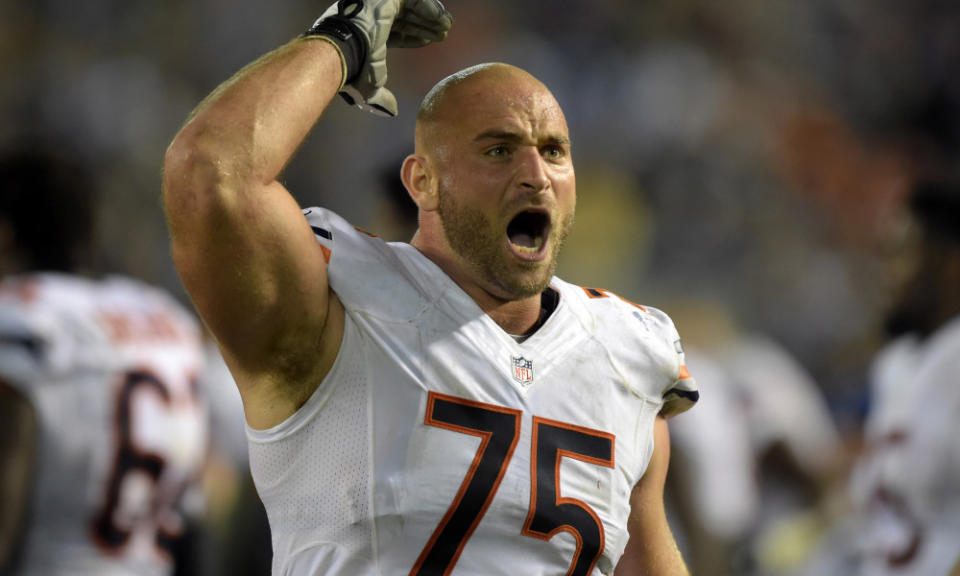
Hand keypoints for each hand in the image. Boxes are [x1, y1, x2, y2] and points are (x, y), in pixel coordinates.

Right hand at [306, 0, 452, 116]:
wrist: (342, 48)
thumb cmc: (351, 67)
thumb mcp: (366, 84)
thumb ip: (379, 96)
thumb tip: (392, 111)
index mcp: (365, 31)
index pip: (393, 30)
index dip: (411, 36)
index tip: (427, 41)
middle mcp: (371, 14)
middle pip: (403, 18)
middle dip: (423, 26)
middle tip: (442, 34)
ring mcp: (379, 2)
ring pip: (411, 8)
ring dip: (430, 18)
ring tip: (446, 28)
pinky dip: (431, 9)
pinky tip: (442, 20)